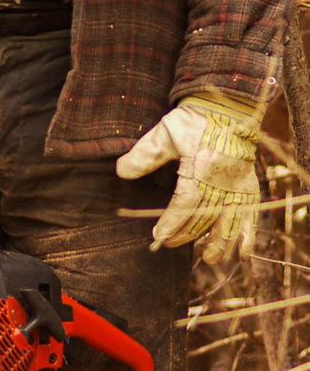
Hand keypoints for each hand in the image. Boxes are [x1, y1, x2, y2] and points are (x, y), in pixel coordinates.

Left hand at [116, 92, 262, 264]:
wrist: (227, 111)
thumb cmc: (192, 122)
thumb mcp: (164, 134)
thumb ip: (144, 154)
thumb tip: (120, 172)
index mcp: (202, 170)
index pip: (185, 204)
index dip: (172, 222)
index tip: (158, 235)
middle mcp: (224, 182)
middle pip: (205, 217)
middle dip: (187, 234)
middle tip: (169, 244)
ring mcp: (239, 186)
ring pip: (229, 222)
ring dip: (218, 243)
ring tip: (209, 260)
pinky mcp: (249, 186)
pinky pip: (251, 216)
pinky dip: (247, 235)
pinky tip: (243, 253)